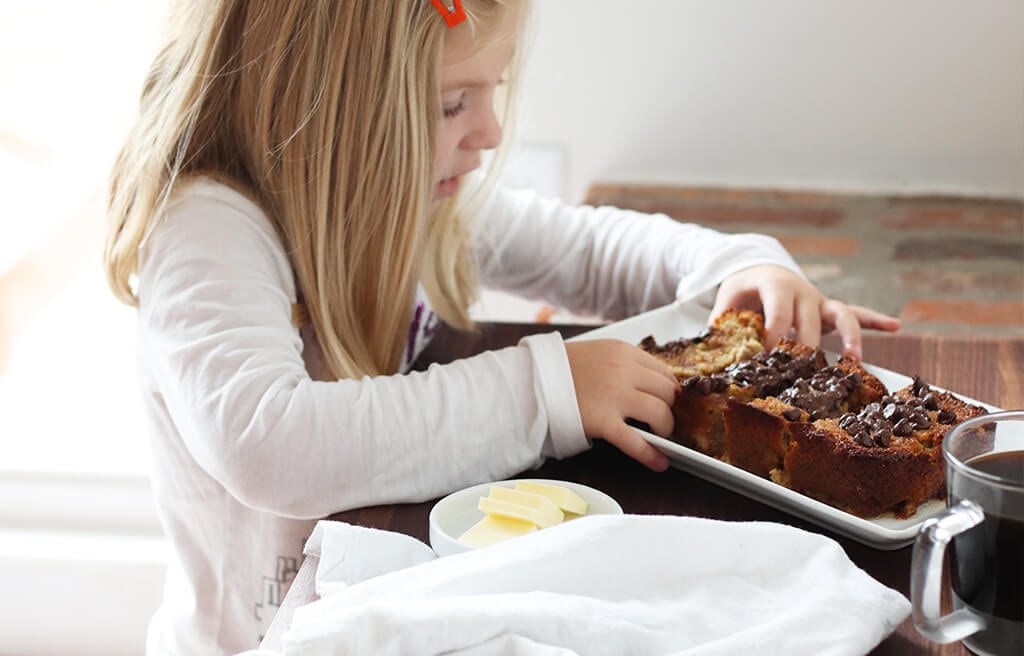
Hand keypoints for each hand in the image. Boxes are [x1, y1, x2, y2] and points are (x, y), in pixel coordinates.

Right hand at [564, 339, 675, 470]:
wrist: (531, 381)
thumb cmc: (559, 369)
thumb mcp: (596, 353)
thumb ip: (621, 364)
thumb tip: (647, 384)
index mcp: (622, 351)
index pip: (663, 371)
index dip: (669, 390)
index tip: (668, 401)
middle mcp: (624, 370)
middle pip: (667, 391)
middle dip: (670, 408)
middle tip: (665, 419)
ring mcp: (614, 395)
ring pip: (660, 413)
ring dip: (665, 428)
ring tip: (660, 436)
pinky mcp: (603, 421)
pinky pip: (636, 441)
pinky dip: (651, 454)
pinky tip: (659, 462)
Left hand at [709, 264, 900, 360]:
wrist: (760, 266)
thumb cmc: (743, 289)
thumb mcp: (727, 301)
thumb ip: (722, 324)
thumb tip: (715, 351)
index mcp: (775, 286)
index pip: (778, 315)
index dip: (773, 337)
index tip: (766, 359)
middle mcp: (802, 292)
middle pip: (810, 322)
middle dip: (807, 348)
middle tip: (803, 374)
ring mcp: (819, 300)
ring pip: (841, 315)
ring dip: (849, 337)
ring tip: (854, 360)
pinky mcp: (829, 308)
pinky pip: (855, 312)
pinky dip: (874, 319)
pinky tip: (894, 326)